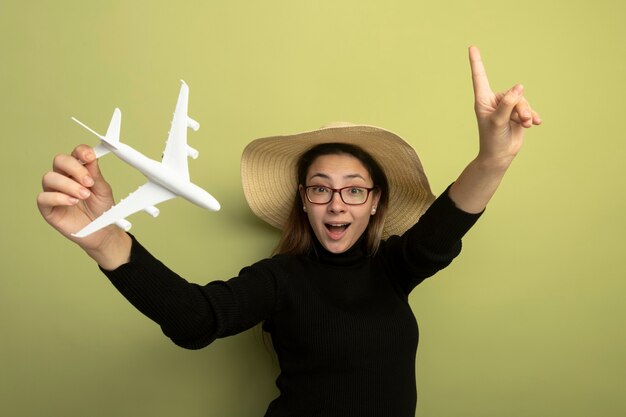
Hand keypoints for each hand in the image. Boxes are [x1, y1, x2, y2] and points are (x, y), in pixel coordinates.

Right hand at [37, 145, 121, 253]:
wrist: (102, 232)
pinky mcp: (48, 208)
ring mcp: (54, 192)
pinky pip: (44, 197)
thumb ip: (95, 174)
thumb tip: (91, 157)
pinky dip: (58, 197)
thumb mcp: (103, 190)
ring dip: (68, 185)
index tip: (89, 156)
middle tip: (89, 182)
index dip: (80, 151)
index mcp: (79, 171)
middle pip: (59, 161)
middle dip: (74, 168)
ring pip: (49, 177)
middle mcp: (64, 178)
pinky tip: (72, 202)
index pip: (74, 154)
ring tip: (84, 195)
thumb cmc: (102, 210)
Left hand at [469, 46, 541, 167]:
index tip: (471, 47)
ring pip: (523, 101)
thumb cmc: (492, 140)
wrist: (500, 155)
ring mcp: (506, 106)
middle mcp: (494, 100)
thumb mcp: (498, 121)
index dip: (476, 62)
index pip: (480, 77)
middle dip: (520, 107)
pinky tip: (535, 123)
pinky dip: (532, 115)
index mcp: (483, 100)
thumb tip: (519, 87)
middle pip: (513, 93)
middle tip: (520, 120)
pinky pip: (528, 108)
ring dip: (526, 113)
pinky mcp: (517, 113)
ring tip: (525, 124)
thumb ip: (508, 103)